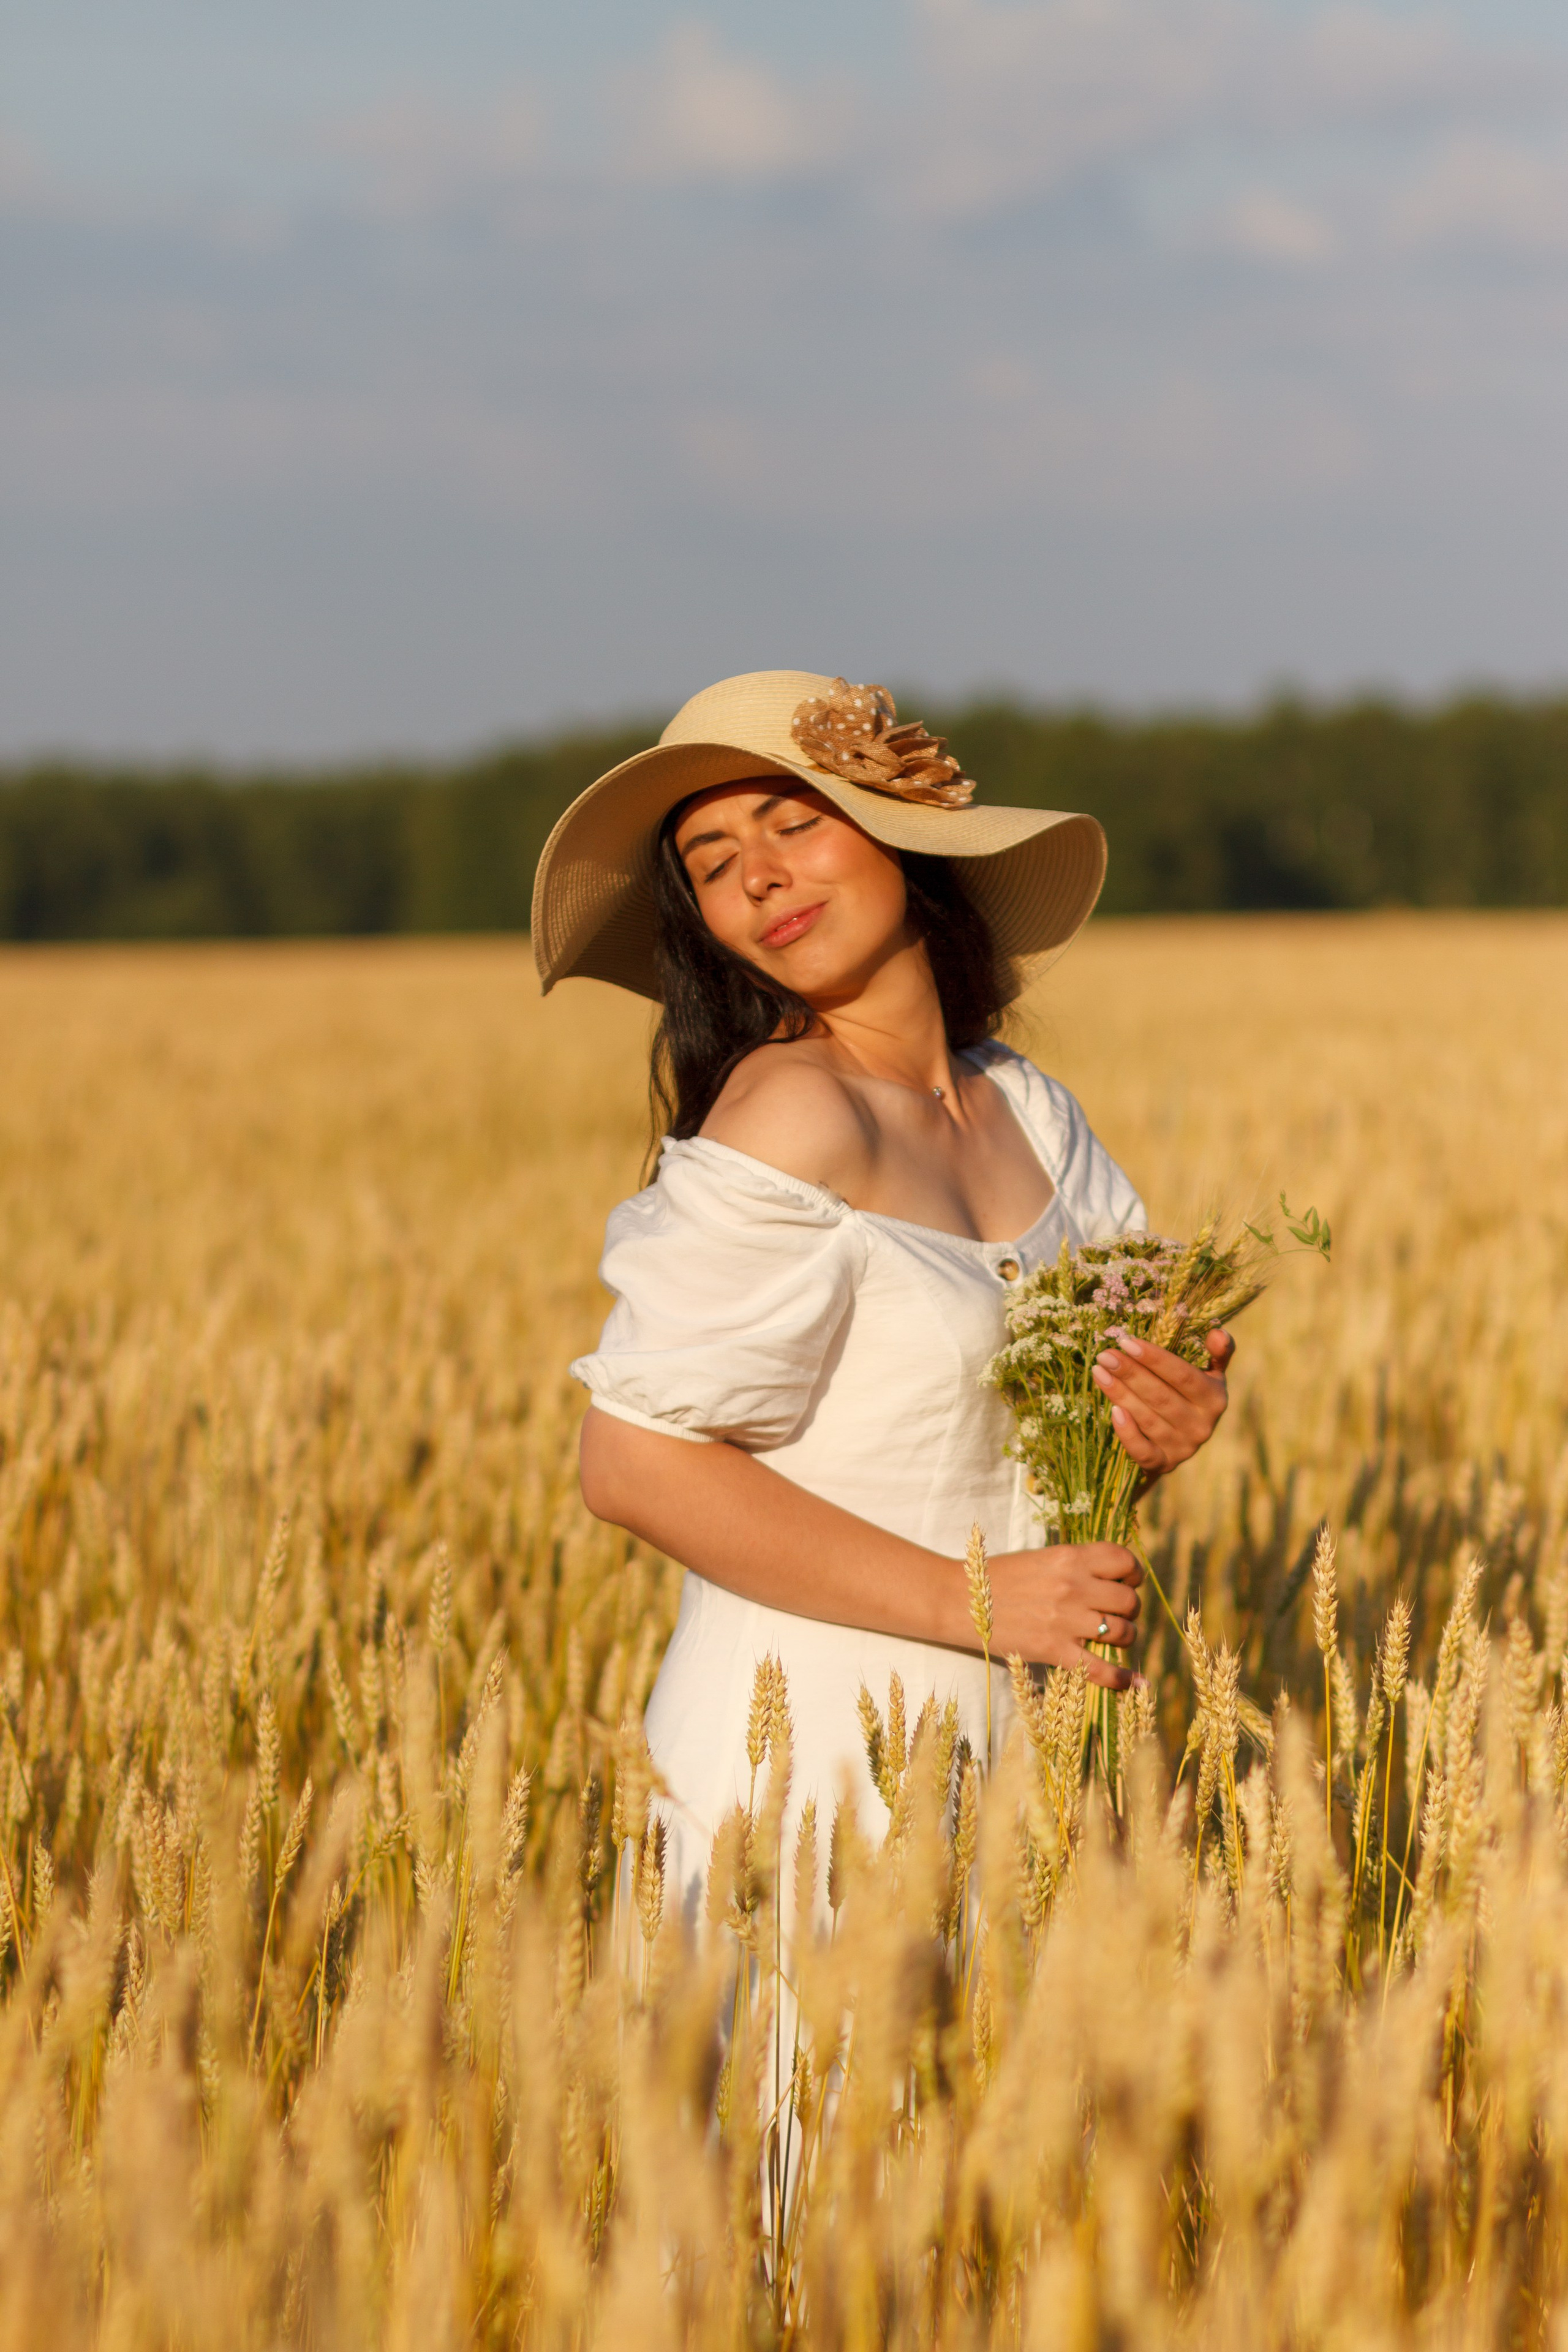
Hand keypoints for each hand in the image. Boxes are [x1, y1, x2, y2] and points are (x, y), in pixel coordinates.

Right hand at [985, 1541, 1143, 1688]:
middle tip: (1117, 1614)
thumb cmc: (997, 1577)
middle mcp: (1072, 1586)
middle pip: (1128, 1600)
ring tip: (1113, 1638)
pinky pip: (1101, 1669)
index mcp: (1068, 1557)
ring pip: (1122, 1632)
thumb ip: (1073, 1567)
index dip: (1133, 1573)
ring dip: (1124, 1637)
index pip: (1123, 1561)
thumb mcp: (1040, 1559)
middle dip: (1129, 1609)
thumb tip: (1109, 1581)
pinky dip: (1121, 1679)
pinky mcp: (1054, 1650)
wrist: (957, 1600)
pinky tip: (1133, 1683)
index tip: (1128, 1582)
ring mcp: (1065, 1620)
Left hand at [1091, 1328, 1232, 1479]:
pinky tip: (1112, 1410)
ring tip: (1099, 1371)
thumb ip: (1217, 1353)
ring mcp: (1183, 1448)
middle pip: (1160, 1396)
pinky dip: (1127, 1432)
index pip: (1183, 1375)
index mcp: (1214, 1399)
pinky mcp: (1163, 1464)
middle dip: (1130, 1373)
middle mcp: (1202, 1426)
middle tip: (1105, 1355)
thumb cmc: (1190, 1396)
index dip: (1154, 1359)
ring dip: (1120, 1394)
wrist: (1179, 1441)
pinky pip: (1142, 1450)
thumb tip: (1218, 1333)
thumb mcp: (1209, 1374)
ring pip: (1148, 1419)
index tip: (1127, 1342)